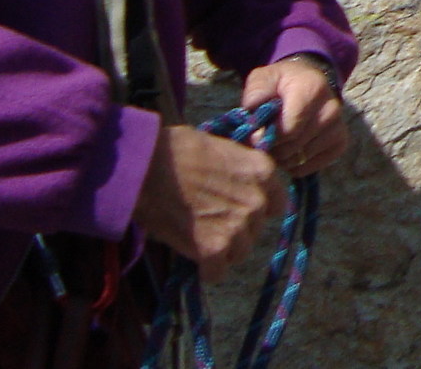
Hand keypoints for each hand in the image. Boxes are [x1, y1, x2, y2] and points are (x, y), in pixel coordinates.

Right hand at [134, 124, 280, 281]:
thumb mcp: (221, 148)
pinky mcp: (214, 248)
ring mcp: (238, 226)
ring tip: (195, 236)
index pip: (276, 203)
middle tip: (207, 221)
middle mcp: (257, 200)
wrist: (143, 167)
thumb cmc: (174, 150)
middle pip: (255, 230)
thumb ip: (239, 171)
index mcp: (263, 171)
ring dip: (221, 250)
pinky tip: (192, 258)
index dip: (255, 209)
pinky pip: (217, 272)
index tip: (236, 210)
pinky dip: (205, 270)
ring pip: (239, 252)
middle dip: (235, 229)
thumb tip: (244, 184)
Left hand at [241, 55, 348, 177]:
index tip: (256, 133)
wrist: (305, 81)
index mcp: (313, 89)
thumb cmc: (280, 82)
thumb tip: (255, 129)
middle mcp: (331, 108)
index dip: (268, 136)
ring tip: (277, 144)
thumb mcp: (263, 78)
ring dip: (284, 157)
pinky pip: (312, 166)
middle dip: (274, 148)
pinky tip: (290, 151)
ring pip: (302, 157)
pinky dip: (296, 165)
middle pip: (295, 146)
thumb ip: (255, 96)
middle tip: (265, 140)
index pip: (289, 130)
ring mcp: (338, 127)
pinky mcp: (341, 143)